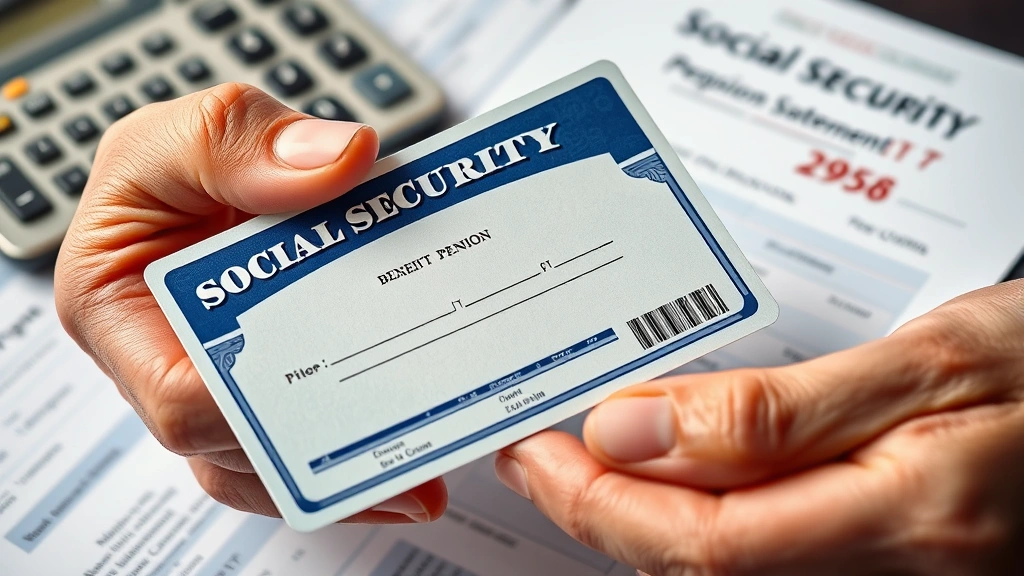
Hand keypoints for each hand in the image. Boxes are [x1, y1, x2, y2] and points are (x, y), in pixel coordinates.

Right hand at [55, 83, 445, 522]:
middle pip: (239, 442)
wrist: (209, 174)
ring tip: (424, 474)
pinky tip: (416, 440)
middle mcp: (169, 366)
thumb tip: (341, 161)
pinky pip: (309, 431)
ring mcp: (227, 384)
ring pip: (276, 456)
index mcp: (119, 312)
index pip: (182, 397)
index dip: (260, 410)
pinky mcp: (277, 382)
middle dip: (320, 452)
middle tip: (408, 457)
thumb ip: (243, 142)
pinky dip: (357, 439)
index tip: (337, 389)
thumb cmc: (173, 163)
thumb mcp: (188, 129)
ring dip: (346, 464)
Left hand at [496, 280, 1023, 573]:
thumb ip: (778, 410)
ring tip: (581, 456)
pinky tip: (668, 478)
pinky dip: (695, 515)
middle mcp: (893, 572)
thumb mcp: (929, 358)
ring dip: (636, 517)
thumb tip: (638, 430)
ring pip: (724, 568)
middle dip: (597, 512)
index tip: (539, 446)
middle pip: (698, 566)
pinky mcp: (882, 564)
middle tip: (536, 450)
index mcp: (905, 517)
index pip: (702, 541)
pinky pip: (763, 556)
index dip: (601, 501)